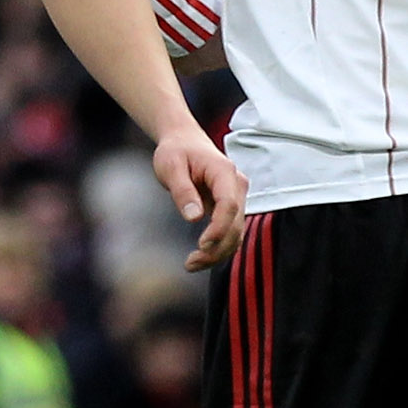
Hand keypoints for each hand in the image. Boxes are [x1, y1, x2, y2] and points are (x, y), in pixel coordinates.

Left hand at [152, 123, 247, 272]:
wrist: (184, 142)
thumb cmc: (176, 151)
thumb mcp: (170, 166)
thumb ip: (183, 191)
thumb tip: (194, 217)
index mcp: (224, 172)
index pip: (229, 205)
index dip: (218, 229)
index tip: (201, 245)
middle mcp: (236, 186)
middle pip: (236, 224)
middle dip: (216, 248)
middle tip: (190, 263)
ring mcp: (237, 197)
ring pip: (236, 233)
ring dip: (218, 253)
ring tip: (191, 265)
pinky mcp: (231, 207)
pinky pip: (230, 232)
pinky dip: (219, 248)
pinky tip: (200, 258)